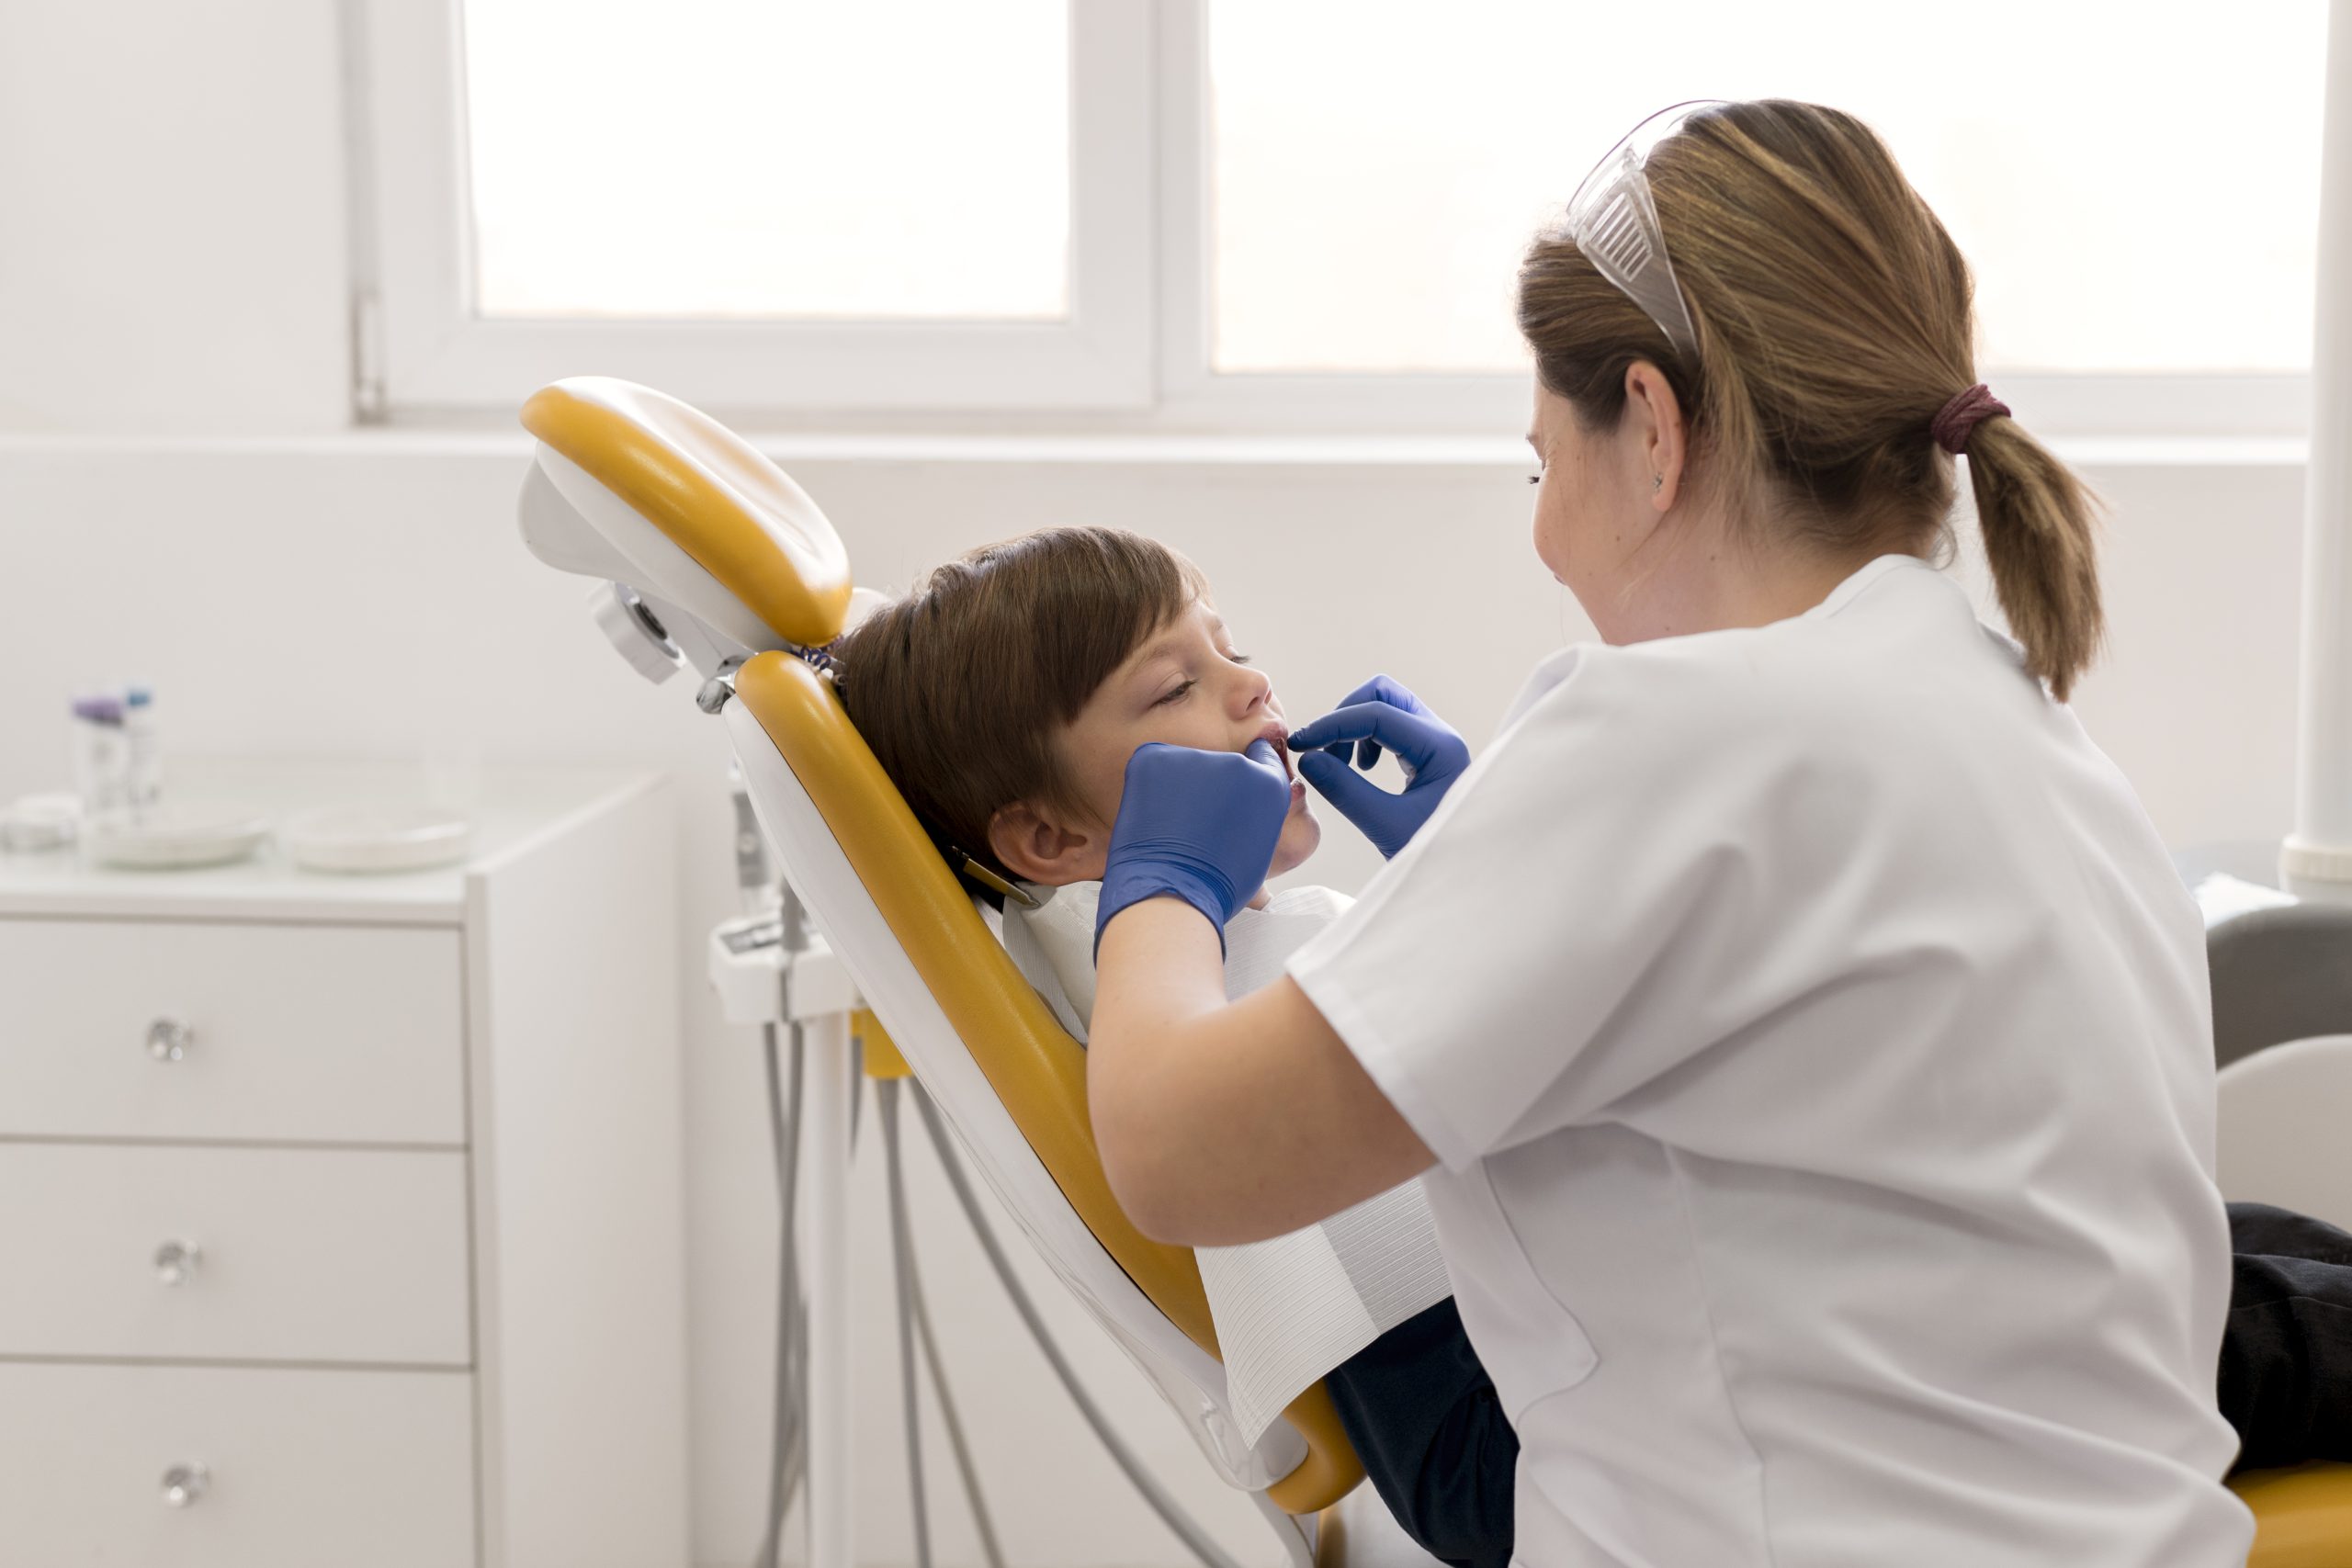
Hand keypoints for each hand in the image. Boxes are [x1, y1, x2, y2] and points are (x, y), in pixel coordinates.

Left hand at [1096, 739, 1292, 954]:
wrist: (1171, 894)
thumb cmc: (1217, 887)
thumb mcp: (1258, 849)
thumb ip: (1257, 815)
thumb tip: (1250, 807)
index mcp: (1267, 784)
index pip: (1263, 758)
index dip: (1247, 776)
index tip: (1234, 788)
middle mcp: (1235, 763)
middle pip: (1222, 765)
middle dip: (1211, 787)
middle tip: (1197, 825)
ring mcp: (1193, 758)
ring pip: (1187, 766)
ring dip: (1180, 787)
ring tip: (1172, 826)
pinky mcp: (1154, 759)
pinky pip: (1153, 765)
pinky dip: (1150, 786)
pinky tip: (1152, 816)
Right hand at [1287, 675, 1469, 858]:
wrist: (1464, 870)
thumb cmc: (1433, 854)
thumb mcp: (1385, 826)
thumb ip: (1346, 791)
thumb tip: (1308, 760)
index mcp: (1439, 748)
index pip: (1378, 714)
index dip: (1333, 725)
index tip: (1300, 745)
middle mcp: (1441, 735)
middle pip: (1384, 694)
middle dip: (1345, 716)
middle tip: (1322, 752)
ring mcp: (1436, 741)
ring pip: (1386, 705)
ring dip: (1354, 726)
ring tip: (1340, 764)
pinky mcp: (1428, 753)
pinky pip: (1391, 725)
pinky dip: (1366, 737)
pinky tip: (1361, 769)